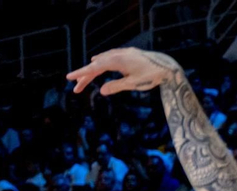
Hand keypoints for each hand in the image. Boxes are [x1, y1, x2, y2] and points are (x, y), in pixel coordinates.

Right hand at [66, 48, 180, 95]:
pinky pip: (109, 57)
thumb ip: (116, 86)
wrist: (167, 67)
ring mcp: (122, 53)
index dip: (81, 74)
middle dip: (85, 76)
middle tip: (76, 88)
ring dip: (93, 69)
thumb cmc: (151, 76)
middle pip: (96, 65)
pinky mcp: (127, 53)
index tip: (69, 78)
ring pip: (102, 60)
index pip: (94, 68)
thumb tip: (102, 91)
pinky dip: (101, 62)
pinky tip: (97, 62)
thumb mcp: (133, 84)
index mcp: (116, 61)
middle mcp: (116, 54)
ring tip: (83, 78)